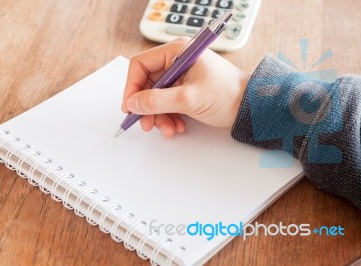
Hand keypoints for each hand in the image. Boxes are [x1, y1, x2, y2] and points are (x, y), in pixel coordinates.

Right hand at [121, 37, 249, 137]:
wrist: (250, 107)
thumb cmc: (227, 95)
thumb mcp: (188, 98)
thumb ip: (156, 101)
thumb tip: (132, 104)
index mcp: (177, 52)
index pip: (141, 65)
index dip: (132, 87)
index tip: (130, 107)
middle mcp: (177, 61)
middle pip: (147, 84)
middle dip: (147, 107)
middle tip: (147, 124)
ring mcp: (181, 76)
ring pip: (156, 97)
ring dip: (159, 116)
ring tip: (169, 129)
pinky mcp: (186, 89)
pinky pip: (167, 103)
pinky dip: (169, 117)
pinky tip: (178, 127)